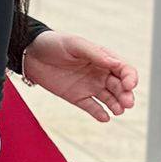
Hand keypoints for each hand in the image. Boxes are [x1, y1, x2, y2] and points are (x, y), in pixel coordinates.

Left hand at [21, 30, 137, 121]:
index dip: (130, 78)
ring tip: (118, 111)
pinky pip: (92, 107)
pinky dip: (99, 113)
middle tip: (127, 103)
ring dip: (117, 105)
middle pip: (120, 87)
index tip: (128, 85)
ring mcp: (90, 86)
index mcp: (103, 59)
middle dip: (126, 95)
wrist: (30, 54)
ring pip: (110, 99)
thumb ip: (94, 53)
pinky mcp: (77, 97)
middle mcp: (100, 74)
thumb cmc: (54, 44)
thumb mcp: (74, 44)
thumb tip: (115, 63)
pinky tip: (104, 117)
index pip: (124, 70)